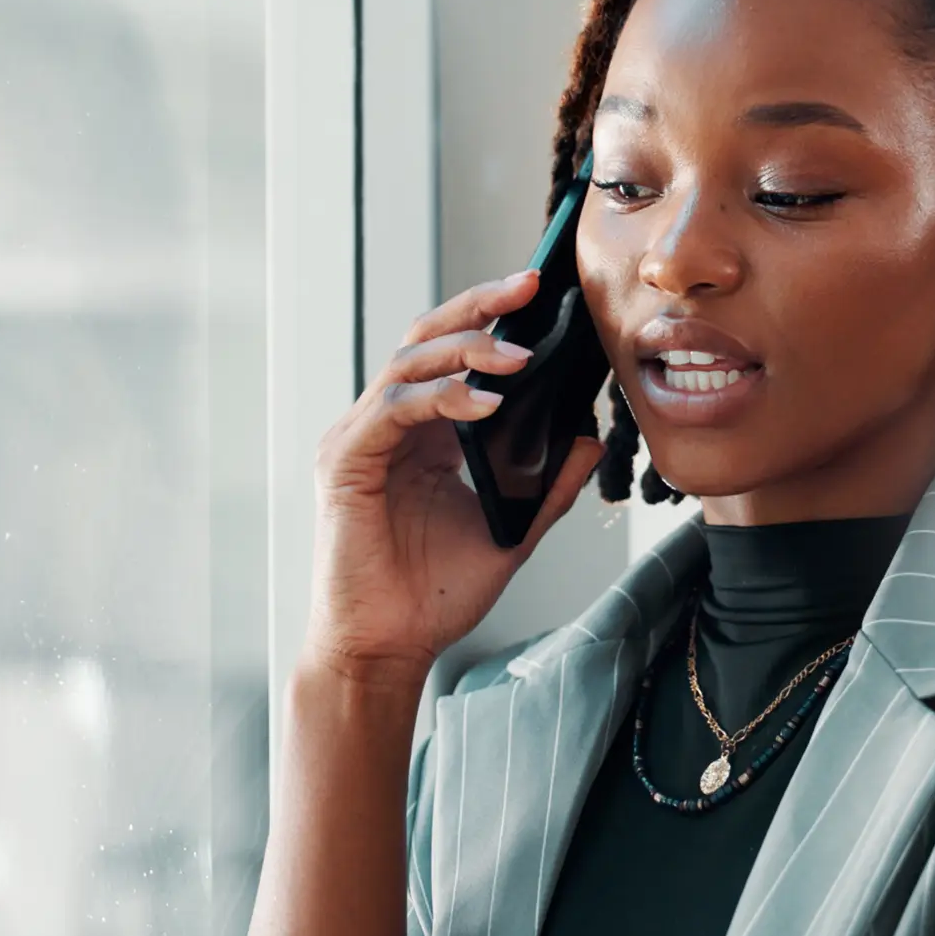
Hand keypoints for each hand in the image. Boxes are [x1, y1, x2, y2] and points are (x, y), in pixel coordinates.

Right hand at [307, 267, 608, 681]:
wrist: (389, 650)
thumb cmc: (435, 595)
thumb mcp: (512, 531)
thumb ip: (548, 485)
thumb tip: (589, 438)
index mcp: (422, 434)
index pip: (452, 354)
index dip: (491, 319)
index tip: (542, 293)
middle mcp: (387, 425)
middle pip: (426, 338)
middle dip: (478, 306)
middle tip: (529, 286)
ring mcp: (361, 439)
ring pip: (408, 363)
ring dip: (466, 350)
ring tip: (520, 356)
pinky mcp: (345, 462)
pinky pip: (391, 410)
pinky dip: (438, 398)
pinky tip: (483, 404)